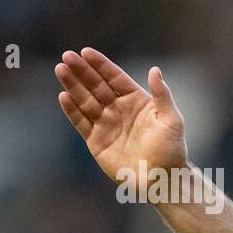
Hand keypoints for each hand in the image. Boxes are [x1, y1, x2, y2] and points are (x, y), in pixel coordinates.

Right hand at [55, 48, 188, 192]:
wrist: (161, 180)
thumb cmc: (171, 150)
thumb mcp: (172, 120)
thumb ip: (162, 95)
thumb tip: (155, 70)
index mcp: (137, 101)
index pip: (115, 78)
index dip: (100, 65)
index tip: (85, 52)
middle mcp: (119, 110)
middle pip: (96, 85)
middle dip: (82, 71)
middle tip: (67, 56)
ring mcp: (106, 124)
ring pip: (85, 100)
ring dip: (73, 85)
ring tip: (61, 70)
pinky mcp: (96, 140)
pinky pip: (81, 122)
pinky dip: (72, 109)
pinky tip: (64, 96)